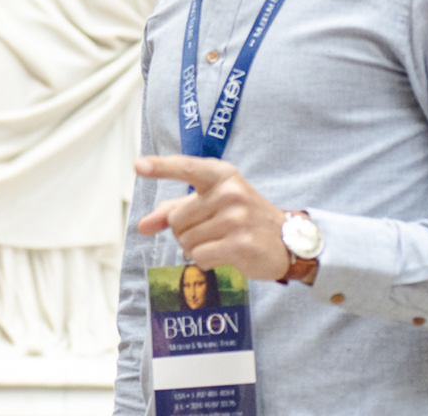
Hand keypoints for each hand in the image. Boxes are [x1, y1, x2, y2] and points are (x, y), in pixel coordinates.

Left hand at [135, 155, 290, 280]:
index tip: (138, 166)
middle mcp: (230, 192)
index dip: (161, 167)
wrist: (288, 240)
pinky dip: (207, 261)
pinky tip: (226, 254)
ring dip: (197, 248)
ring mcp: (237, 217)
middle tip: (212, 231)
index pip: (186, 167)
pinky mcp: (242, 243)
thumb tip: (143, 226)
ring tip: (221, 241)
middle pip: (177, 220)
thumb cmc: (241, 218)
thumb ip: (173, 211)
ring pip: (187, 241)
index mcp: (221, 175)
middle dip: (186, 232)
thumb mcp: (210, 204)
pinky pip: (200, 257)